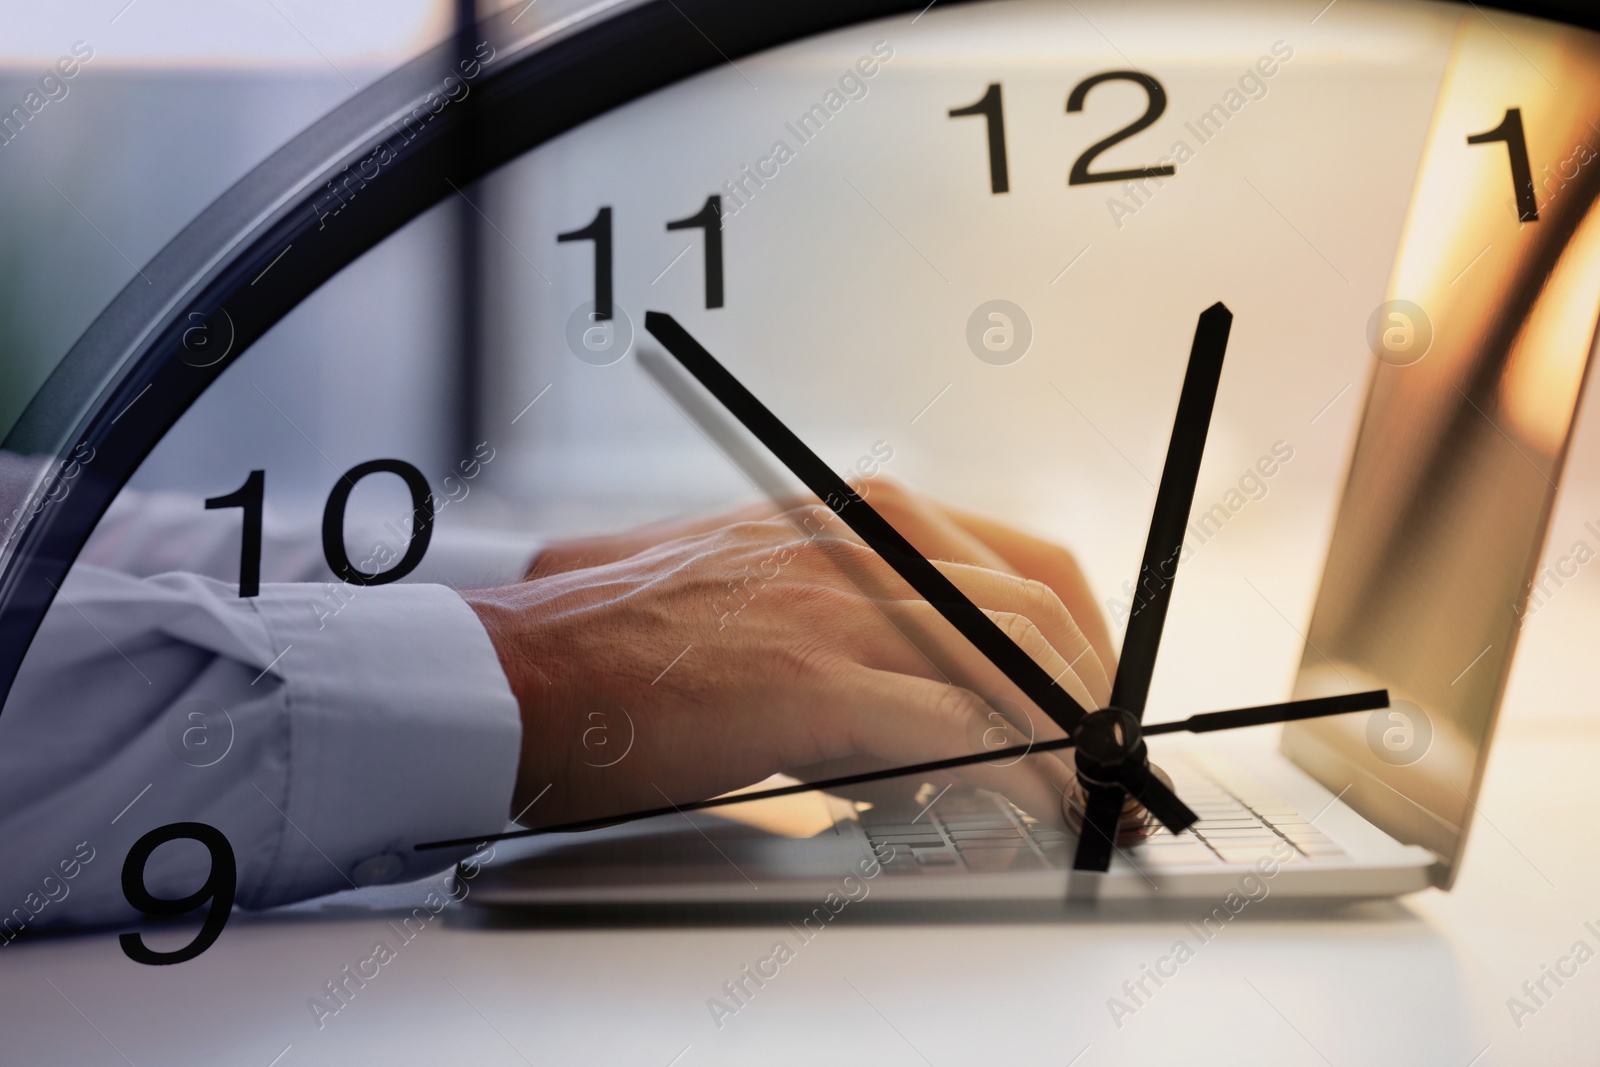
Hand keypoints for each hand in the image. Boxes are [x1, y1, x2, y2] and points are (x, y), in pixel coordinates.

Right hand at [465, 497, 1120, 834]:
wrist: (513, 668)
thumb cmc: (610, 640)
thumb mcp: (738, 587)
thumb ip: (828, 611)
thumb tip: (894, 678)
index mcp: (844, 518)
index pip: (1012, 555)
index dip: (1077, 626)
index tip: (1092, 686)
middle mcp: (856, 544)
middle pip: (1034, 601)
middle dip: (1094, 686)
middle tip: (1109, 753)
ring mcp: (838, 607)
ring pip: (1010, 659)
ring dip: (1069, 736)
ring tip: (1085, 796)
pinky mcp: (813, 681)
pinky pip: (956, 728)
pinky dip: (1013, 774)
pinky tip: (1028, 810)